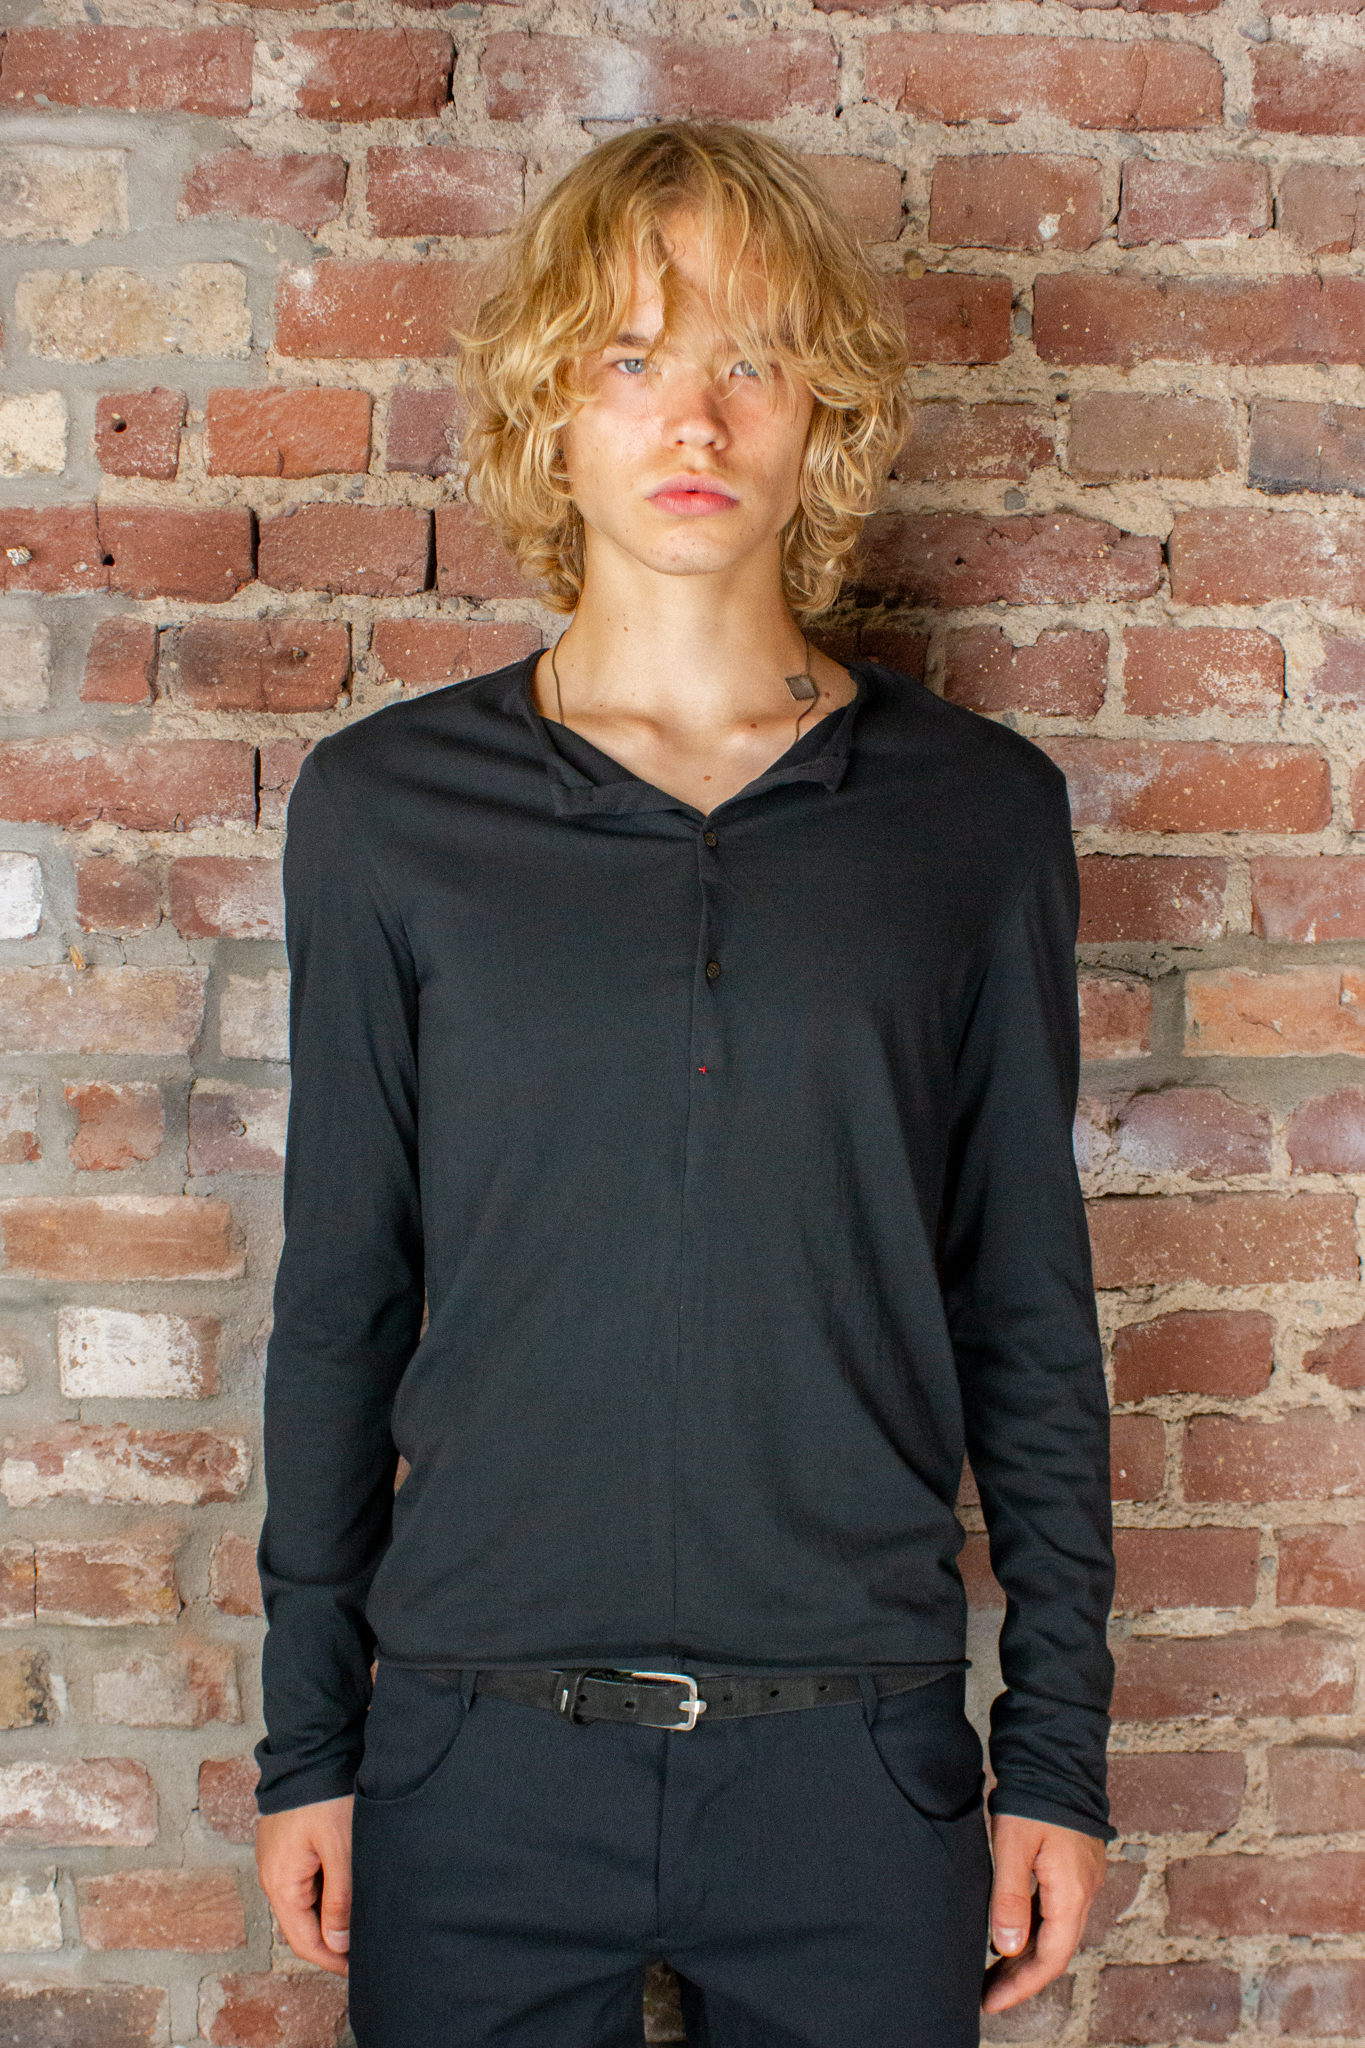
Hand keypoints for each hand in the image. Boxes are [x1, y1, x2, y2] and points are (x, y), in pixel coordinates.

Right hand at [255, 1794, 353, 1975]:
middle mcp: (272, 1876)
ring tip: (361, 1921)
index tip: (359, 1970)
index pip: (304, 1942)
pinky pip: (304, 1881)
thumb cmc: (325, 1796)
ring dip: (329, 1916)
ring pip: (304, 1903)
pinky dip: (325, 1892)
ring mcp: (277, 1859)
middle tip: (365, 1949)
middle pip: (302, 1925)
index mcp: (281, 1884)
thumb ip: (340, 1900)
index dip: (332, 1961)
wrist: (308, 1749)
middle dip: (332, 1941)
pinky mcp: (286, 1844)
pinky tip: (347, 1890)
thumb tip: (338, 1944)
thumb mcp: (341, 1850)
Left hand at [980, 1812, 1105, 2014]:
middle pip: (1055, 1950)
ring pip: (1056, 1930)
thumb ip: (1009, 1898)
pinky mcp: (1074, 1865)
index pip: (1049, 1958)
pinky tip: (1012, 1932)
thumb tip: (1005, 1947)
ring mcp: (1082, 1878)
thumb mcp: (1013, 1846)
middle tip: (988, 1994)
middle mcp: (1084, 1891)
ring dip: (1027, 1953)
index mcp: (1072, 1893)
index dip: (1021, 1986)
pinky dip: (1034, 1928)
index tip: (991, 2003)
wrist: (1056, 1754)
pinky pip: (1056, 1909)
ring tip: (994, 1971)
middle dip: (1022, 1976)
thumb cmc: (1035, 1797)